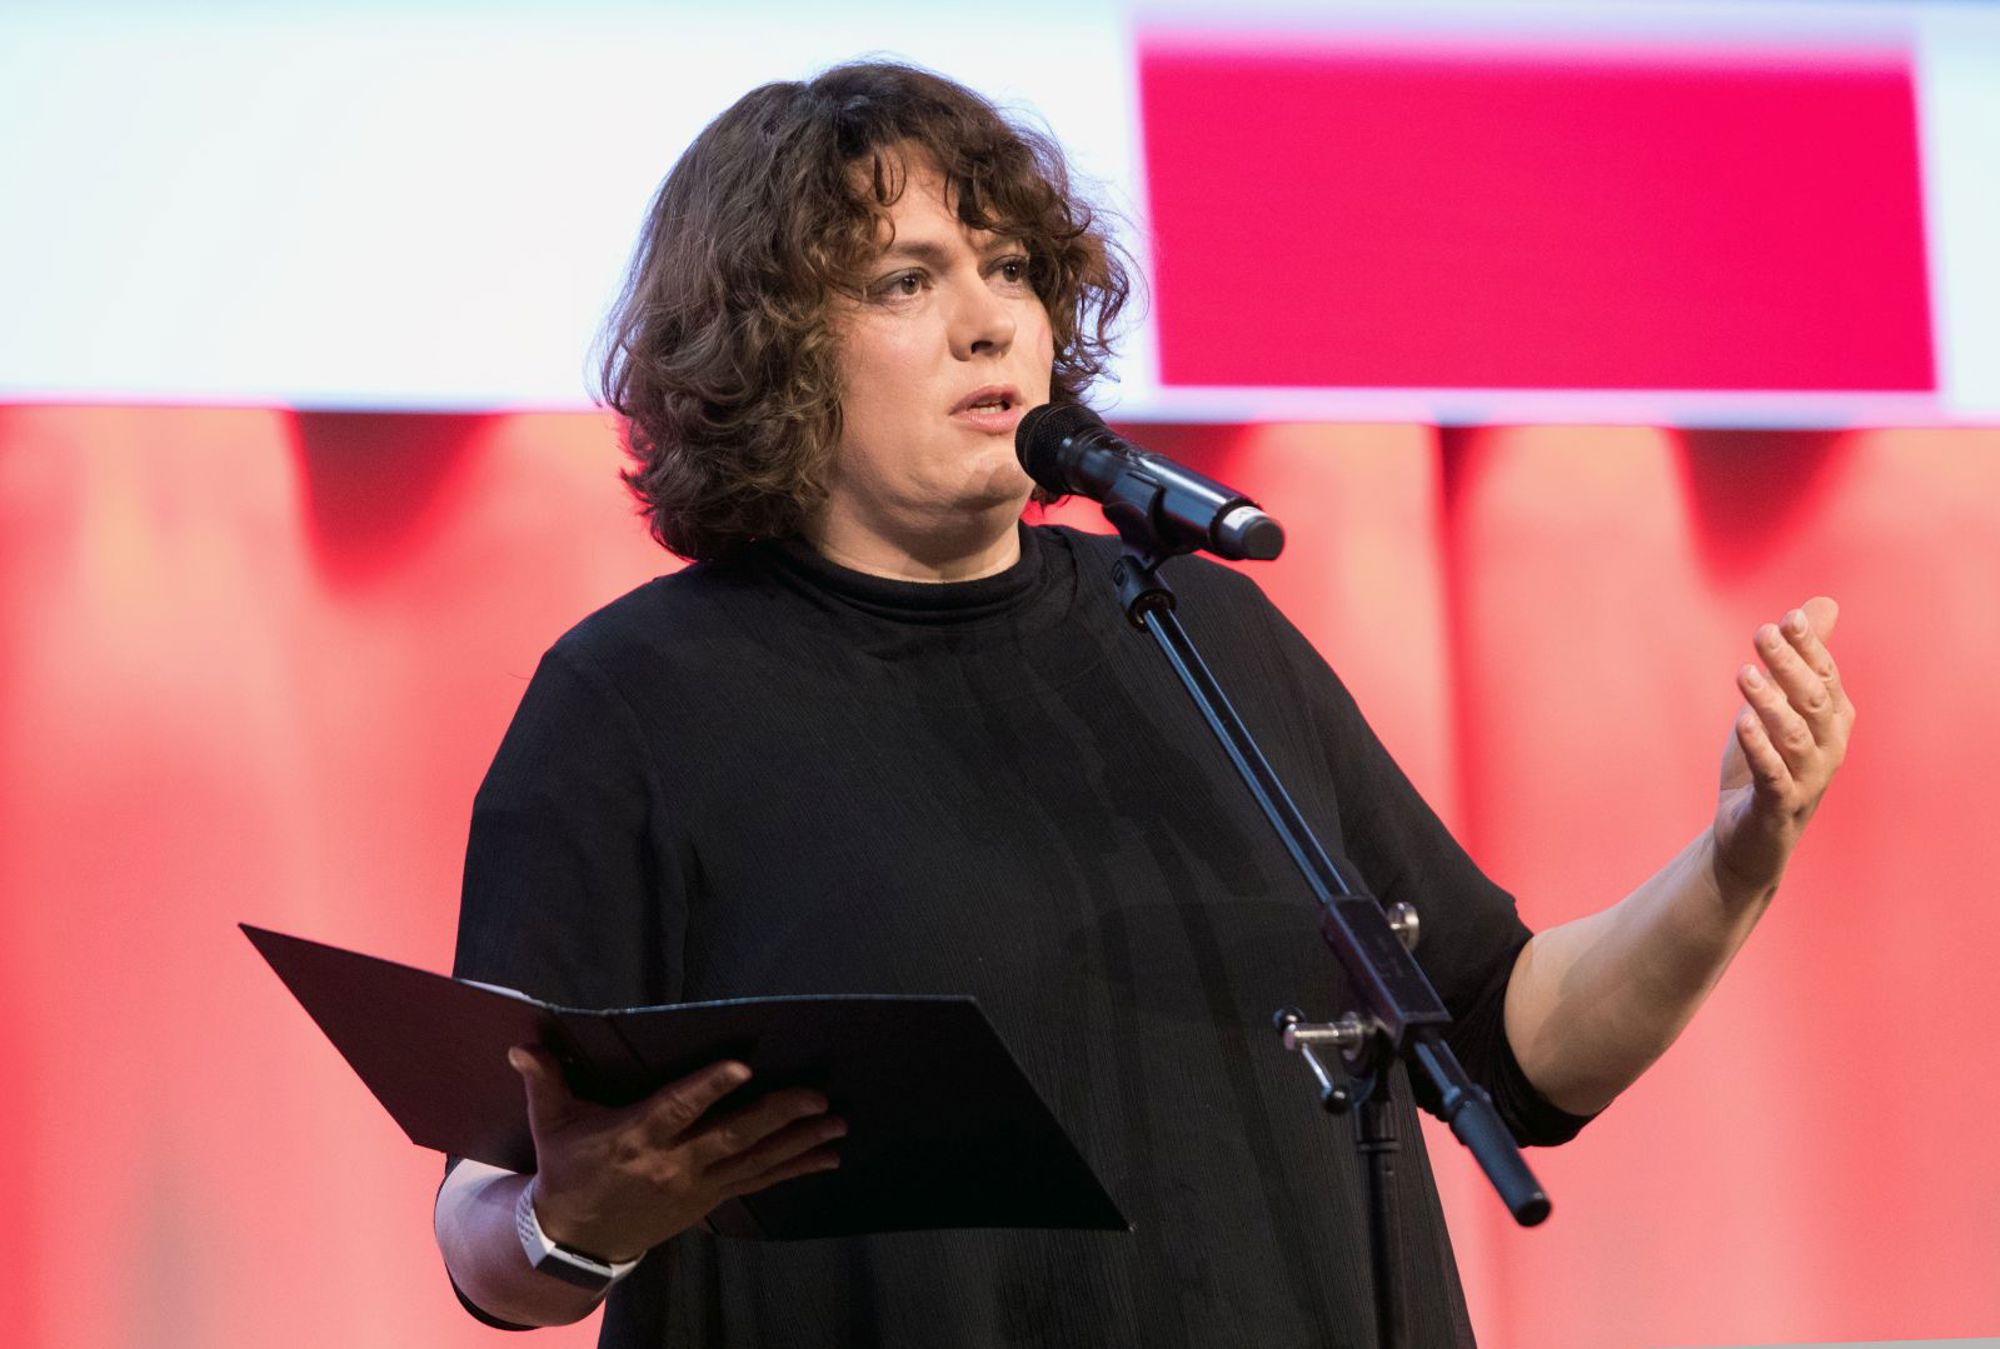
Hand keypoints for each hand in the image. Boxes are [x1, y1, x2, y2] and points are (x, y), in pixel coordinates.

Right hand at [507, 1047, 843, 1262]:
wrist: (575, 1240)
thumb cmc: (567, 1170)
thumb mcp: (552, 1125)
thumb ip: (544, 1081)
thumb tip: (520, 1044)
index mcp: (636, 1138)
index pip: (677, 1109)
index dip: (709, 1087)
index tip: (742, 1065)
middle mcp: (673, 1164)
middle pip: (732, 1137)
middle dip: (777, 1116)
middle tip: (817, 1097)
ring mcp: (696, 1186)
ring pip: (755, 1162)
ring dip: (800, 1143)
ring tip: (838, 1124)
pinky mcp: (709, 1201)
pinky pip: (760, 1183)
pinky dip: (795, 1169)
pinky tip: (829, 1158)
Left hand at [1711, 596, 1855, 904]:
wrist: (1751, 838)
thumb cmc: (1767, 763)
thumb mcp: (1780, 705)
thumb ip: (1800, 658)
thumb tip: (1823, 604)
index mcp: (1832, 722)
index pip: (1825, 677)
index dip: (1809, 648)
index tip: (1787, 618)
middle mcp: (1827, 749)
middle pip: (1814, 701)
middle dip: (1791, 666)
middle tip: (1762, 634)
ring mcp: (1807, 779)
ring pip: (1793, 736)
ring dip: (1769, 702)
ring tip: (1744, 673)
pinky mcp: (1779, 805)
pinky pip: (1773, 774)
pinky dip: (1759, 748)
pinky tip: (1742, 723)